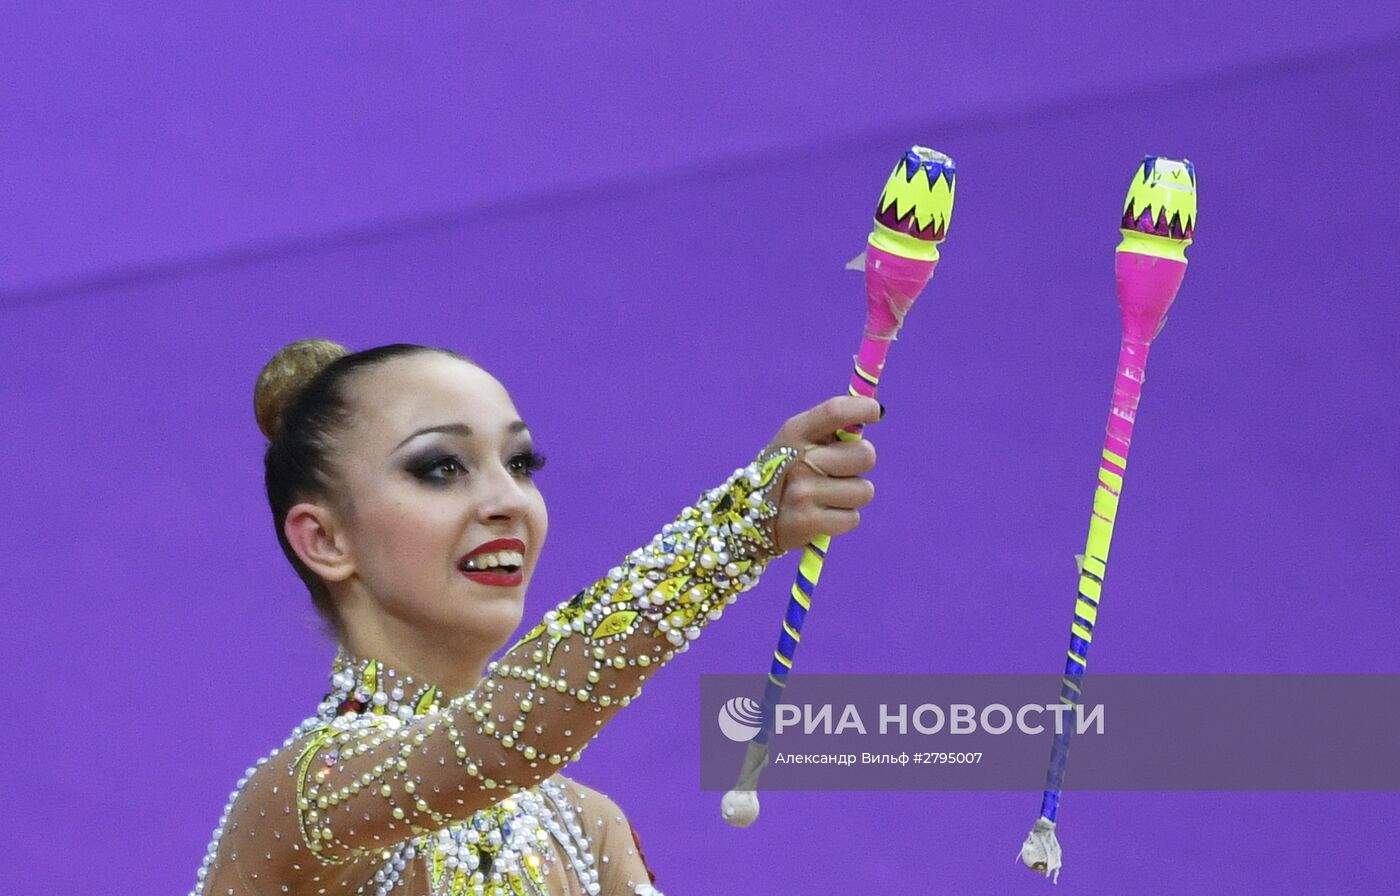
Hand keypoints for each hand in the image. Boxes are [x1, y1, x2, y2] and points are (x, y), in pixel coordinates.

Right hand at [764, 395, 880, 552]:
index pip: (835, 411)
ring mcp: (802, 492)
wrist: (747, 517)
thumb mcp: (796, 441)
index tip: (874, 413)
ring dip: (852, 495)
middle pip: (865, 455)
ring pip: (864, 491)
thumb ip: (831, 428)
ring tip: (827, 496)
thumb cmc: (785, 472)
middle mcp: (798, 460)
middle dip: (859, 465)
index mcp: (795, 432)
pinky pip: (852, 518)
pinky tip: (822, 515)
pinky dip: (842, 519)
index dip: (861, 409)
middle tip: (839, 471)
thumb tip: (874, 411)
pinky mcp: (808, 522)